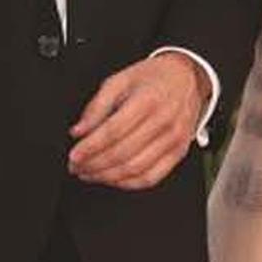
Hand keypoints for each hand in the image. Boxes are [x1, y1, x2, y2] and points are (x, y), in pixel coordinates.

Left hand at [68, 50, 208, 189]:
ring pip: (135, 169)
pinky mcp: (178, 153)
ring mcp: (173, 140)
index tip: (74, 155)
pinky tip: (113, 179)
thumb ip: (97, 105)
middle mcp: (163, 122)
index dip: (90, 147)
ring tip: (90, 174)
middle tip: (77, 166)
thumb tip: (79, 131)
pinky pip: (151, 177)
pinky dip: (128, 183)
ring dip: (107, 177)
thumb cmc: (154, 78)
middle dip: (94, 165)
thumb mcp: (120, 80)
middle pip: (122, 153)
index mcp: (147, 101)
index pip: (113, 131)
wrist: (188, 77)